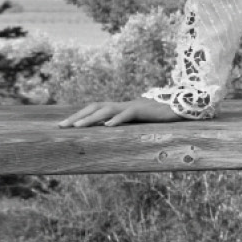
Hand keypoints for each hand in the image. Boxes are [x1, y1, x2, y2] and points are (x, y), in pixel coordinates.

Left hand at [57, 97, 183, 127]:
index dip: (79, 116)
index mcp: (120, 108)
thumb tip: (112, 136)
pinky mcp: (143, 109)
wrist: (180, 105)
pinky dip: (117, 120)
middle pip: (94, 107)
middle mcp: (122, 105)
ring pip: (107, 110)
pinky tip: (107, 126)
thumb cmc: (160, 117)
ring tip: (77, 127)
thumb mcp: (139, 124)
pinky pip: (127, 114)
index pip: (94, 109)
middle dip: (77, 117)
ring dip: (90, 118)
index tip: (64, 125)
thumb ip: (126, 127)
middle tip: (61, 126)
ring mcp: (132, 106)